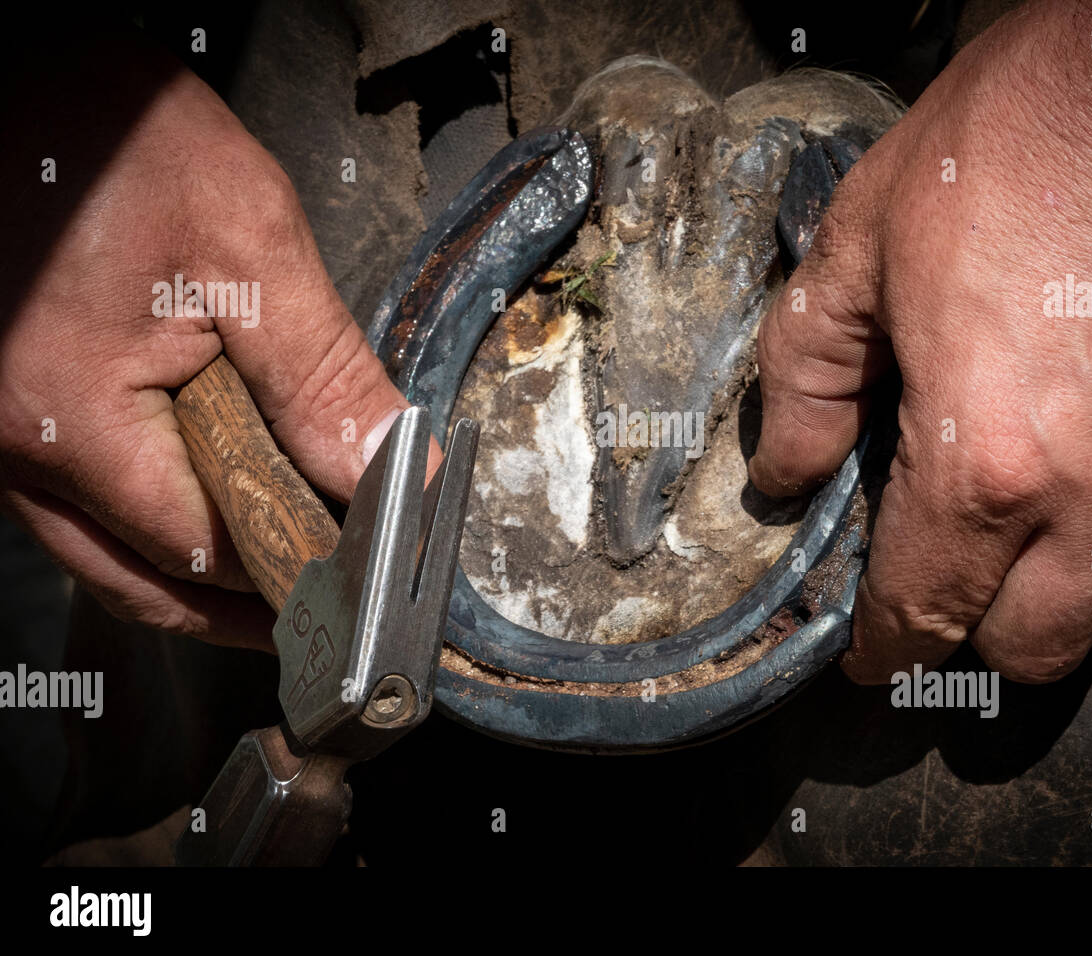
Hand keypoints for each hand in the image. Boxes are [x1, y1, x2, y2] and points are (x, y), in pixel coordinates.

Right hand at [0, 35, 432, 648]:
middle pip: (141, 576)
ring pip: (104, 545)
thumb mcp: (247, 247)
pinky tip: (207, 496)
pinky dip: (149, 511)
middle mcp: (15, 447)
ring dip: (193, 566)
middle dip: (236, 601)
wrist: (11, 71)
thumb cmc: (105, 133)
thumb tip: (393, 468)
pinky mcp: (7, 399)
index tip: (358, 581)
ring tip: (281, 569)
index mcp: (67, 424)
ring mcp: (0, 430)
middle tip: (320, 608)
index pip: (203, 553)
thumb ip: (322, 375)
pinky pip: (79, 493)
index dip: (290, 575)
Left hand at [749, 0, 1091, 682]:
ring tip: (1033, 475)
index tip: (875, 656)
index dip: (887, 646)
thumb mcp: (863, 242)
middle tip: (949, 586)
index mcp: (987, 455)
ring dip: (1067, 561)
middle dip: (977, 634)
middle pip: (1037, 649)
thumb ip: (808, 378)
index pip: (924, 607)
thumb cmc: (1027, 132)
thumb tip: (787, 475)